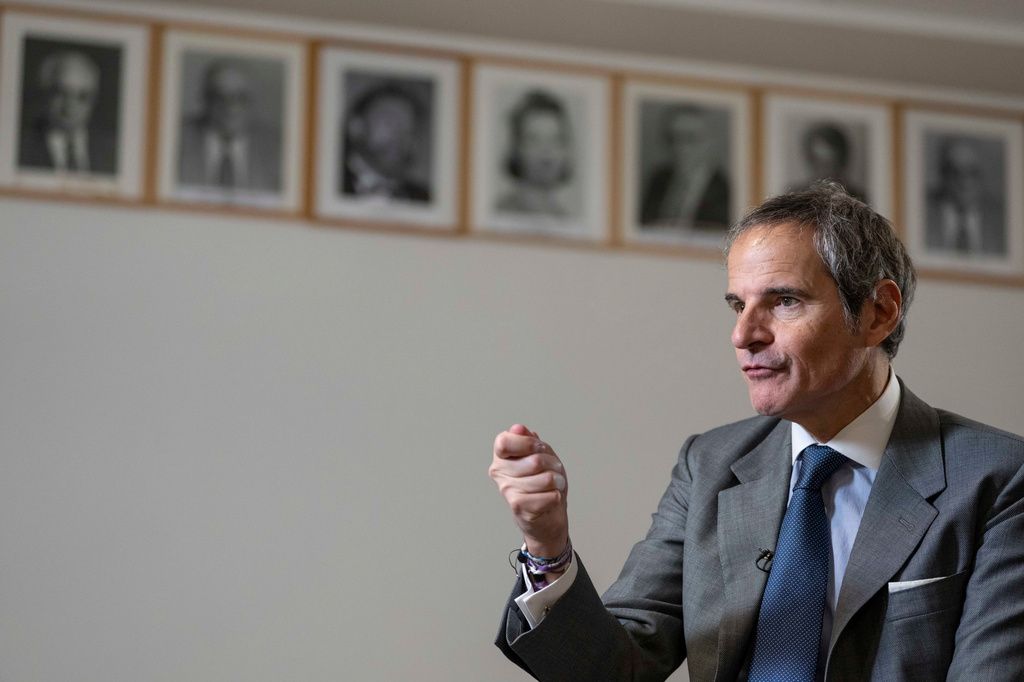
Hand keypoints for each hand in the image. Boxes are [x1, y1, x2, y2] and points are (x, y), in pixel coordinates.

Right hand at [489, 424, 568, 558]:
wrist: (547, 516)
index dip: (528, 444)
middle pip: (535, 461)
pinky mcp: (518, 507)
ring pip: (546, 479)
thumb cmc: (543, 481)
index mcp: (501, 456)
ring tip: (553, 485)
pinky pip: (550, 496)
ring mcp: (507, 490)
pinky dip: (557, 497)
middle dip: (553, 465)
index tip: (537, 448)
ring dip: (558, 482)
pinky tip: (550, 499)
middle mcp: (499, 472)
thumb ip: (529, 440)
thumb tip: (518, 428)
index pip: (505, 441)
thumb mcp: (539, 454)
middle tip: (553, 470)